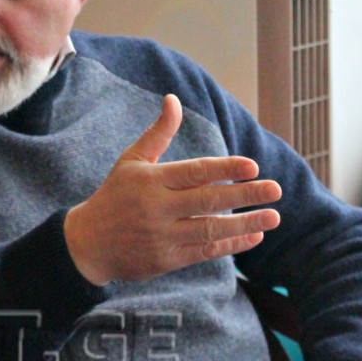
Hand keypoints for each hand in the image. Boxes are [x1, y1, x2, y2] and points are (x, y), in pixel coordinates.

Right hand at [64, 94, 281, 284]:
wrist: (86, 244)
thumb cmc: (114, 196)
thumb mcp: (130, 161)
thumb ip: (158, 134)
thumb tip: (173, 100)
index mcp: (150, 181)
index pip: (194, 172)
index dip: (225, 169)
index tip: (252, 166)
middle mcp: (156, 208)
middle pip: (208, 201)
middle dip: (245, 196)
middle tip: (275, 189)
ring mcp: (161, 236)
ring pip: (210, 229)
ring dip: (245, 223)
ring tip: (273, 217)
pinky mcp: (165, 260)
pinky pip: (205, 251)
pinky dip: (231, 244)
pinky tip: (253, 235)